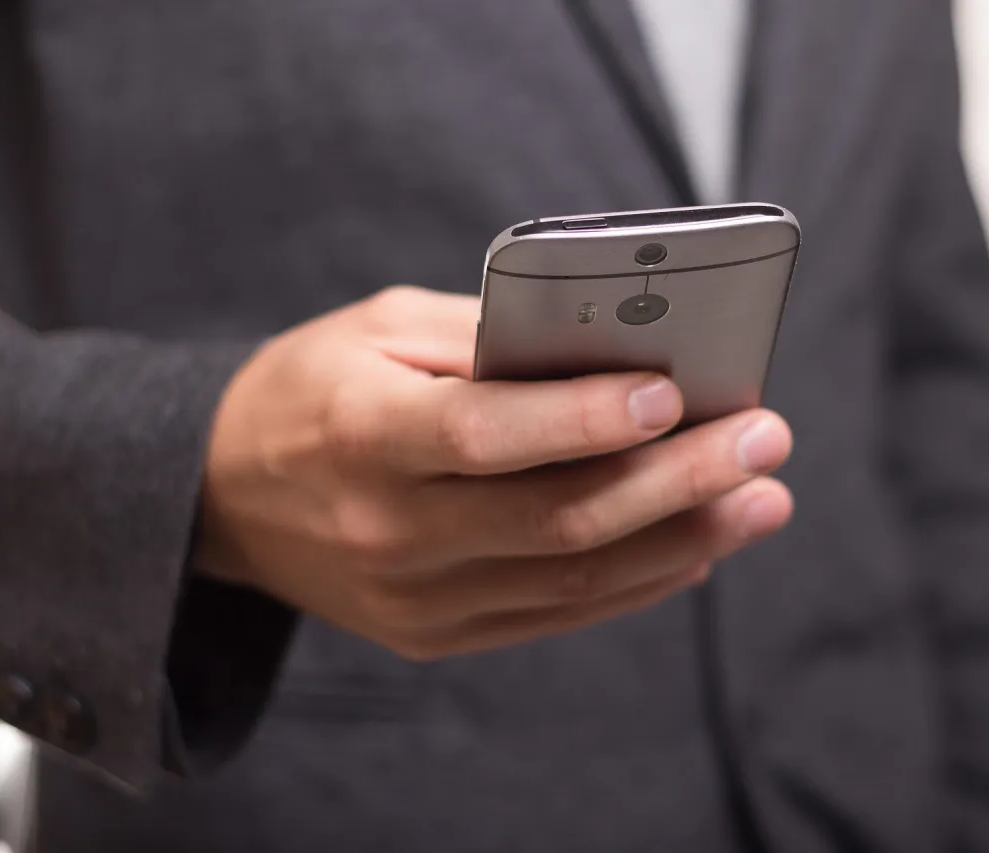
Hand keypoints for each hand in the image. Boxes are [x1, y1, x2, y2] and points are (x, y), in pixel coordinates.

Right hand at [198, 285, 792, 659]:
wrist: (223, 498)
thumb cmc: (312, 388)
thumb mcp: (378, 328)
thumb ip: (486, 334)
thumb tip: (611, 349)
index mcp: (362, 433)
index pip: (485, 435)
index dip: (583, 419)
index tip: (674, 391)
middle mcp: (389, 529)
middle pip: (557, 519)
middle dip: (677, 480)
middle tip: (765, 440)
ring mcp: (413, 598)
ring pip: (572, 579)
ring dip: (681, 539)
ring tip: (760, 499)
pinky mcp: (434, 633)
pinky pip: (554, 616)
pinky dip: (635, 582)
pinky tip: (697, 547)